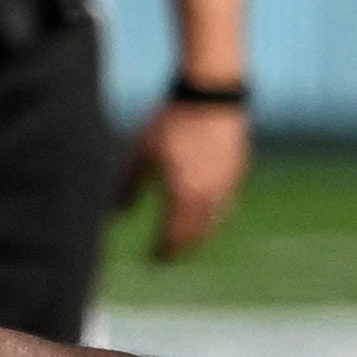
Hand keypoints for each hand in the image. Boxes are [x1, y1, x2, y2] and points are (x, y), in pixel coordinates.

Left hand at [127, 96, 250, 259]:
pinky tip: (208, 212)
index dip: (163, 249)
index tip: (153, 259)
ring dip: (202, 235)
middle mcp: (209, 196)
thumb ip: (130, 185)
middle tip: (171, 257)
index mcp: (184, 195)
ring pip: (216, 221)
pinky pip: (227, 204)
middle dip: (183, 247)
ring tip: (190, 240)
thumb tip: (117, 212)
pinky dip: (215, 215)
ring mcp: (228, 185)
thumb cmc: (173, 122)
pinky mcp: (239, 172)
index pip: (173, 234)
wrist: (211, 97)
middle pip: (197, 234)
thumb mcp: (143, 153)